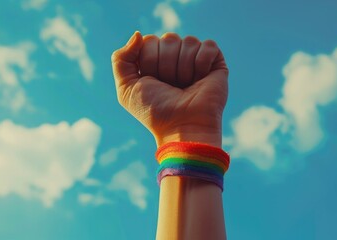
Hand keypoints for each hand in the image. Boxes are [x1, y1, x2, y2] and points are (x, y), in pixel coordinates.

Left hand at [111, 32, 227, 146]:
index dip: (149, 61)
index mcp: (154, 61)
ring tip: (186, 86)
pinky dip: (202, 63)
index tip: (153, 82)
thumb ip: (121, 59)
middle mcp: (175, 58)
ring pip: (188, 41)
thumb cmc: (155, 110)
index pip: (149, 40)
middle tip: (171, 86)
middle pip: (168, 39)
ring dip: (183, 68)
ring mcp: (195, 59)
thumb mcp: (127, 88)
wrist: (182, 126)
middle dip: (166, 65)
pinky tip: (200, 79)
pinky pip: (208, 46)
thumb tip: (138, 34)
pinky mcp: (215, 63)